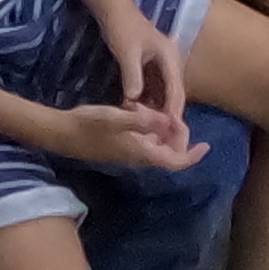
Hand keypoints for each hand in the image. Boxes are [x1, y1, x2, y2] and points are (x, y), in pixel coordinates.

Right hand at [35, 95, 199, 174]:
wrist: (62, 134)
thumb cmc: (89, 125)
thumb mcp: (117, 117)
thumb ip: (143, 120)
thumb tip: (169, 120)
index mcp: (141, 153)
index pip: (175, 160)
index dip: (192, 155)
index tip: (206, 146)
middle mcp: (138, 157)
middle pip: (169, 153)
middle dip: (177, 135)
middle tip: (174, 113)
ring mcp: (129, 153)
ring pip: (157, 146)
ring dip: (163, 130)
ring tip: (159, 109)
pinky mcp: (121, 146)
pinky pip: (145, 141)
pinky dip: (151, 129)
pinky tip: (143, 110)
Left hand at [103, 17, 190, 133]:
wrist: (113, 9)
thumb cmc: (122, 28)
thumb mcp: (127, 53)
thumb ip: (132, 77)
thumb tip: (133, 102)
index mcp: (171, 58)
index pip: (176, 92)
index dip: (173, 114)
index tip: (170, 134)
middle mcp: (172, 63)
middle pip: (174, 95)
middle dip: (169, 116)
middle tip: (163, 139)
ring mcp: (163, 65)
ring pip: (165, 94)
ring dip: (159, 111)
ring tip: (152, 132)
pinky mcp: (153, 68)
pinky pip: (155, 90)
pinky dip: (150, 102)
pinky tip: (142, 116)